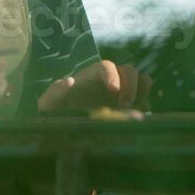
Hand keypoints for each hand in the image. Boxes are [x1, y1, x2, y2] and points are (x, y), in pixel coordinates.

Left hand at [37, 60, 151, 113]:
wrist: (65, 128)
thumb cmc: (56, 112)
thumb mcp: (48, 105)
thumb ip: (54, 93)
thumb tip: (69, 80)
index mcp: (91, 76)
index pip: (106, 66)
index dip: (113, 75)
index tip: (114, 90)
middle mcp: (110, 80)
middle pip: (129, 70)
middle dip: (131, 85)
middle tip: (125, 106)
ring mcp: (123, 91)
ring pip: (143, 80)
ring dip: (142, 92)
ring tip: (134, 112)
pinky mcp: (131, 105)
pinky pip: (146, 100)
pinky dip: (145, 107)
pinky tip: (135, 120)